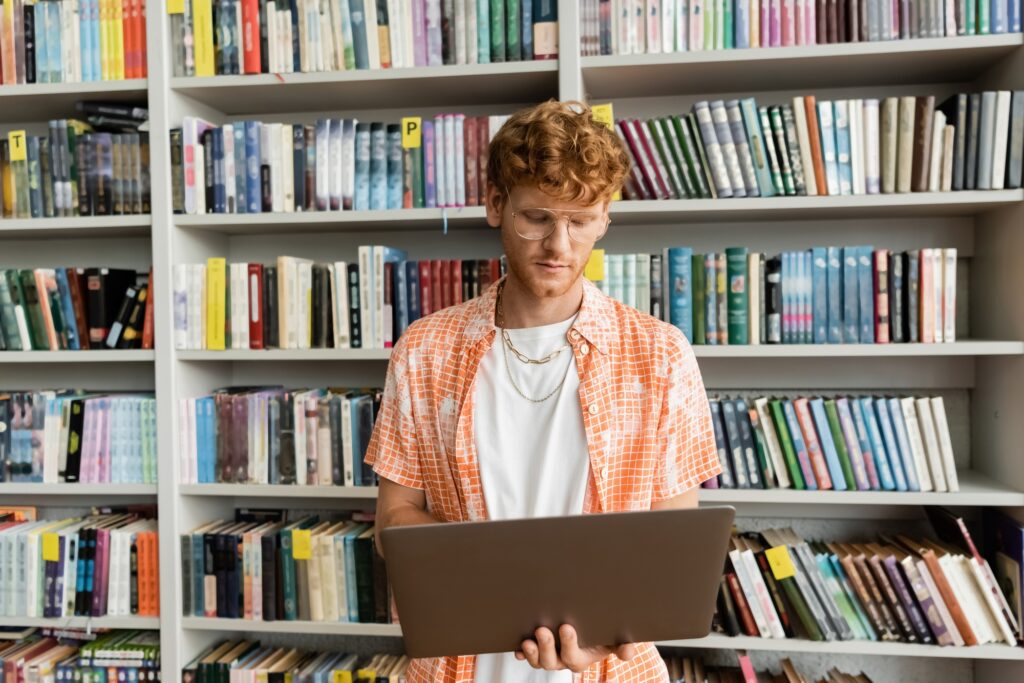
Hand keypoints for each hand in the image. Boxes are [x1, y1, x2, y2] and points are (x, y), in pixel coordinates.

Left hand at [514, 624, 636, 672]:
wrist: (591, 629)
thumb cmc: (603, 634)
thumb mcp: (615, 639)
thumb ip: (623, 646)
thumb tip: (628, 652)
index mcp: (580, 658)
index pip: (573, 656)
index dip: (568, 644)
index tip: (566, 627)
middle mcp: (562, 660)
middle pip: (551, 661)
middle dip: (546, 647)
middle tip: (542, 630)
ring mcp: (548, 655)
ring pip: (538, 659)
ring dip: (532, 652)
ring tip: (527, 641)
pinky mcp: (537, 648)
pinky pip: (526, 654)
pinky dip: (521, 652)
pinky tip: (517, 646)